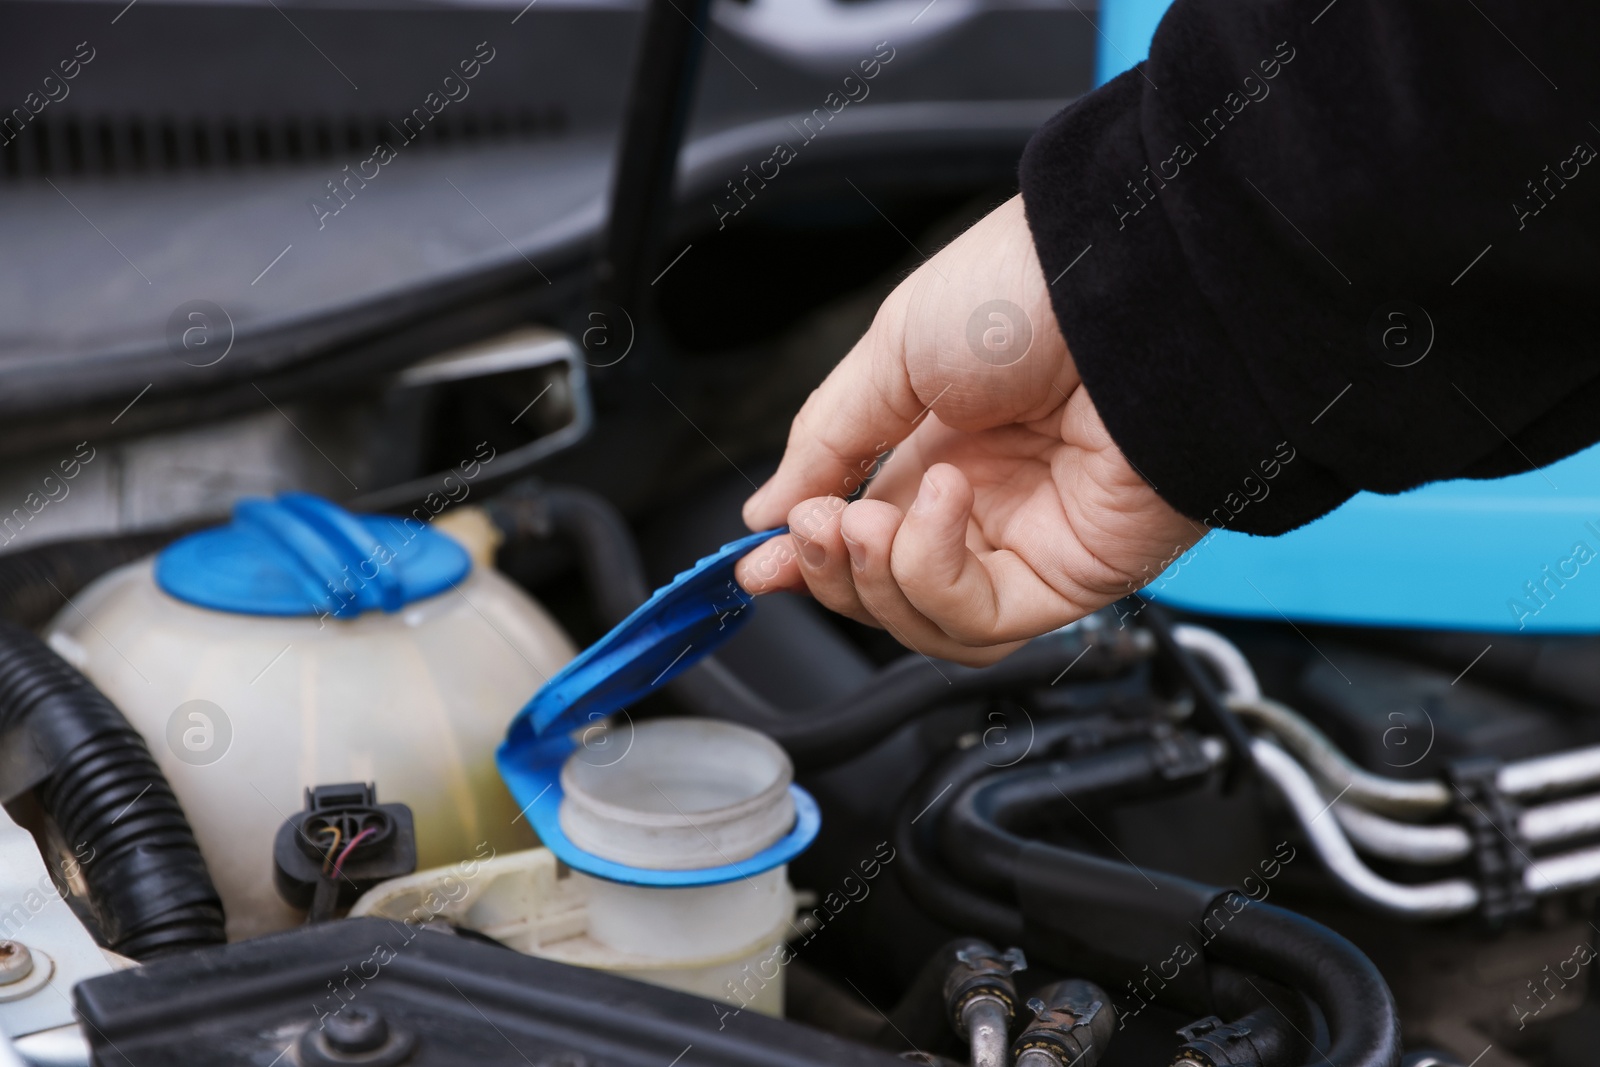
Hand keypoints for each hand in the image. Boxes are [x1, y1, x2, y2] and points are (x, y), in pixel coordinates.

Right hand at [735, 196, 1201, 665]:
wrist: (1121, 285)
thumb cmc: (1024, 290)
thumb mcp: (890, 352)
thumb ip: (825, 442)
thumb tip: (766, 514)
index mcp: (941, 443)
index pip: (863, 533)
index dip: (806, 557)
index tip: (756, 562)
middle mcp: (986, 501)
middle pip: (886, 591)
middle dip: (831, 571)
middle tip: (813, 527)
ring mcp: (1030, 542)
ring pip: (927, 623)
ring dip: (875, 582)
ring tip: (867, 518)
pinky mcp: (1073, 576)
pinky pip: (980, 619)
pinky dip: (933, 573)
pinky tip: (941, 504)